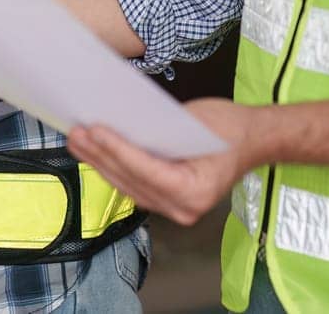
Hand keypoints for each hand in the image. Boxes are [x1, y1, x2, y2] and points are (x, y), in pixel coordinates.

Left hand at [67, 98, 250, 226]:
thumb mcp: (196, 119)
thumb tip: (122, 121)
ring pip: (128, 187)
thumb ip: (160, 127)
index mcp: (195, 190)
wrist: (253, 140)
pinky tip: (96, 153)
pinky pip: (136, 187)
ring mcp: (177, 210)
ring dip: (101, 164)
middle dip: (100, 156)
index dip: (117, 150)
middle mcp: (185, 208)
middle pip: (132, 181)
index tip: (94, 130)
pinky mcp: (169, 203)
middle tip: (76, 133)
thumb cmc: (230, 127)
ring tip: (78, 142)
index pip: (147, 170)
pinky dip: (115, 170)